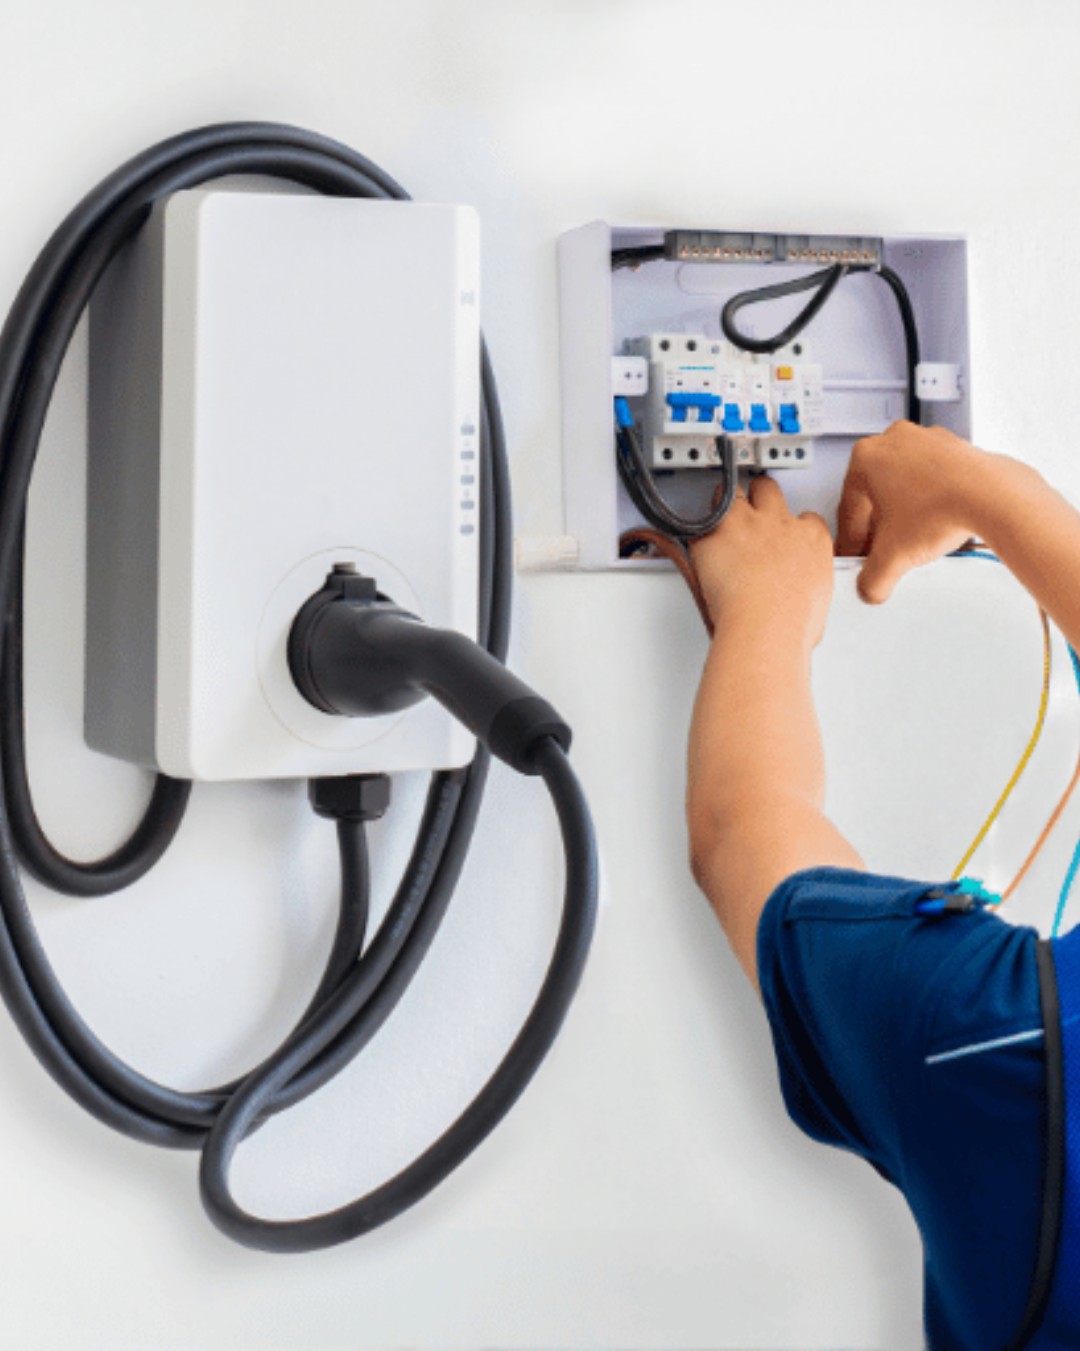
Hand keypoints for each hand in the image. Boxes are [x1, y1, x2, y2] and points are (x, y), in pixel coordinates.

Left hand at [689, 475, 833, 648]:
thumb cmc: (791, 624)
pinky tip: (695, 541)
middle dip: (758, 498)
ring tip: (719, 521)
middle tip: (749, 518)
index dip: (791, 526)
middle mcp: (781, 523)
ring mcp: (748, 523)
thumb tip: (800, 601)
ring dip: (727, 503)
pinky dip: (696, 528)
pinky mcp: (716, 531)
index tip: (783, 539)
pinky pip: (700, 518)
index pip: (806, 518)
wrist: (765, 626)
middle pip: (769, 491)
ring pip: (735, 491)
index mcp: (812, 539)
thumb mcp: (815, 603)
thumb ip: (806, 589)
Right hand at [836, 421, 1015, 602]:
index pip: (849, 511)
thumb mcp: (892, 557)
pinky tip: (937, 525)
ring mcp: (927, 440)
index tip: (858, 556)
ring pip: (906, 486)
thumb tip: (870, 586)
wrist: (993, 497)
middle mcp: (895, 441)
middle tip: (885, 552)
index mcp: (866, 457)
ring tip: (914, 541)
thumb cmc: (942, 509)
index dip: (852, 543)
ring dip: (906, 514)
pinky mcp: (956, 448)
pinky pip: (934, 480)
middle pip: (877, 496)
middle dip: (880, 528)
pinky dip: (931, 502)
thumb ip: (872, 579)